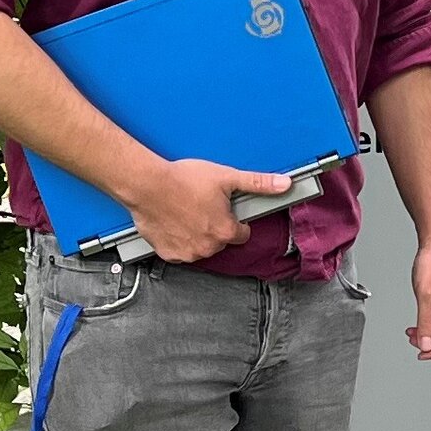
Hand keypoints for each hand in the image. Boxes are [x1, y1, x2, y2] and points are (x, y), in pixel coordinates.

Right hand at [123, 158, 288, 263]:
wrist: (147, 185)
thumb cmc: (183, 180)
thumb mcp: (226, 177)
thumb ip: (257, 183)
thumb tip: (284, 184)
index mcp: (226, 232)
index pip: (242, 233)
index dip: (235, 220)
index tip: (226, 209)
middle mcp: (208, 247)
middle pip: (221, 240)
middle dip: (215, 226)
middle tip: (203, 206)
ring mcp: (188, 253)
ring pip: (201, 247)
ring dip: (197, 234)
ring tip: (187, 211)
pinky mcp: (168, 254)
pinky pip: (180, 251)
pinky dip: (178, 240)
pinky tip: (174, 222)